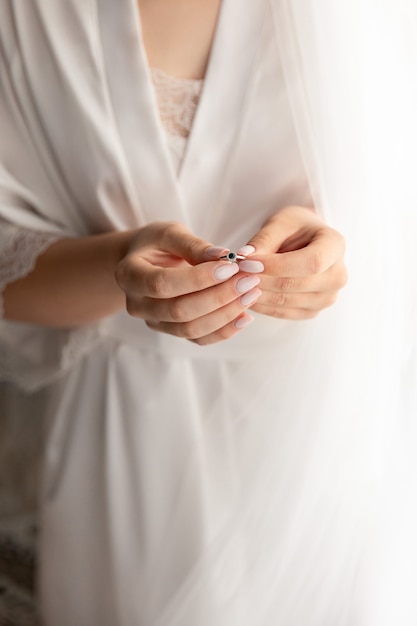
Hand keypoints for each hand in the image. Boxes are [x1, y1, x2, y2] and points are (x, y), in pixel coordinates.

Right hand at [115, 222, 262, 343]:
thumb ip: (193, 245)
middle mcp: (137, 304)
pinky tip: (245, 315)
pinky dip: (225, 330)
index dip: (198, 279)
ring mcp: (154, 322)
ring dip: (226, 314)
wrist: (148, 263)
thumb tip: (224, 258)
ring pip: (190, 330)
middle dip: (218, 297)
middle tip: (249, 280)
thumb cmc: (158, 245)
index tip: (230, 267)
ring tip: (251, 294)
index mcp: (129, 274)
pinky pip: (199, 339)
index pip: (162, 283)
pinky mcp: (172, 332)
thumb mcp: (170, 233)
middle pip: (178, 311)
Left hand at [238, 206, 346, 319]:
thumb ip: (263, 239)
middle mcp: (338, 275)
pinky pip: (283, 313)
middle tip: (233, 273)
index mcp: (335, 246)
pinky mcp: (312, 311)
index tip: (247, 262)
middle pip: (297, 284)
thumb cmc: (294, 227)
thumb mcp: (280, 223)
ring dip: (256, 293)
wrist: (305, 241)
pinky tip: (243, 295)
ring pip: (287, 302)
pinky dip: (260, 305)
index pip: (311, 262)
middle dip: (260, 279)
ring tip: (234, 282)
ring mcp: (327, 298)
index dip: (277, 265)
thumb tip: (243, 257)